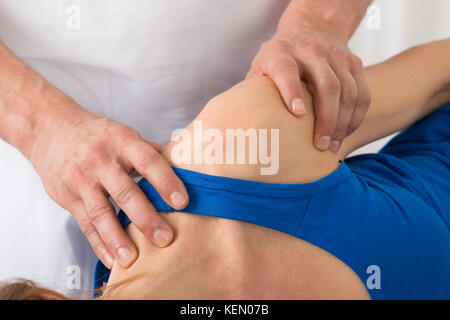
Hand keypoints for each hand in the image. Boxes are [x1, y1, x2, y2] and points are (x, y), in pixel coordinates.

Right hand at [28, 95, 188, 268]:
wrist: (49, 128)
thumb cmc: (96, 134)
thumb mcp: (124, 134)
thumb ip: (152, 152)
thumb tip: (186, 166)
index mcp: (122, 141)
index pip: (148, 161)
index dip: (166, 181)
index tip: (182, 202)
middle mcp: (101, 159)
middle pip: (125, 192)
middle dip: (146, 218)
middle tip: (164, 238)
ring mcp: (82, 179)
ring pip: (101, 213)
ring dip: (118, 238)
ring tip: (133, 259)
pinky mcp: (67, 196)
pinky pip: (85, 223)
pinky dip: (98, 243)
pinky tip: (111, 258)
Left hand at [247, 22, 370, 152]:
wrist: (311, 28)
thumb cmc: (279, 59)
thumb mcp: (261, 69)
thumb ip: (254, 93)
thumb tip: (244, 128)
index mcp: (281, 53)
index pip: (287, 70)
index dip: (292, 91)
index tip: (297, 114)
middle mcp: (311, 52)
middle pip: (327, 84)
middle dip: (326, 118)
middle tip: (320, 145)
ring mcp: (336, 56)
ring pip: (348, 91)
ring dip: (343, 123)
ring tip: (332, 146)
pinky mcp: (354, 63)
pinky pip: (363, 93)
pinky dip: (356, 117)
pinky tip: (345, 133)